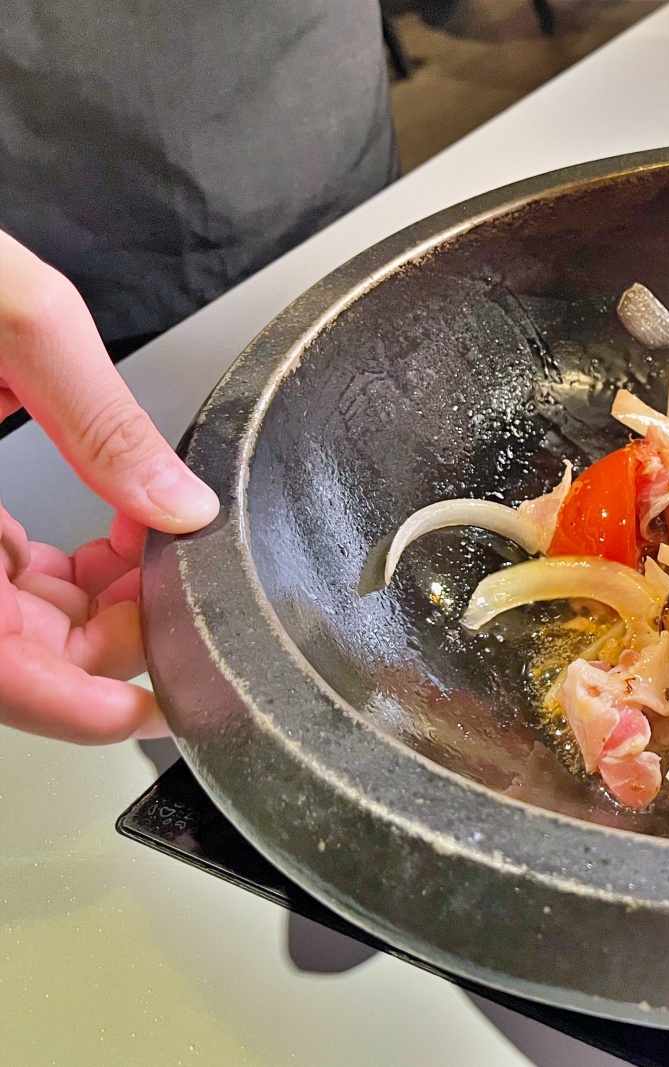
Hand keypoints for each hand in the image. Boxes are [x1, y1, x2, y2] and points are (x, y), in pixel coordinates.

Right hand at [0, 230, 218, 742]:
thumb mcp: (10, 313)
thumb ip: (98, 420)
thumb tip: (180, 504)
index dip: (72, 707)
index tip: (148, 707)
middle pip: (3, 651)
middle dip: (101, 636)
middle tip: (175, 588)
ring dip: (82, 604)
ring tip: (153, 552)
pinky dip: (47, 570)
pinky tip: (107, 530)